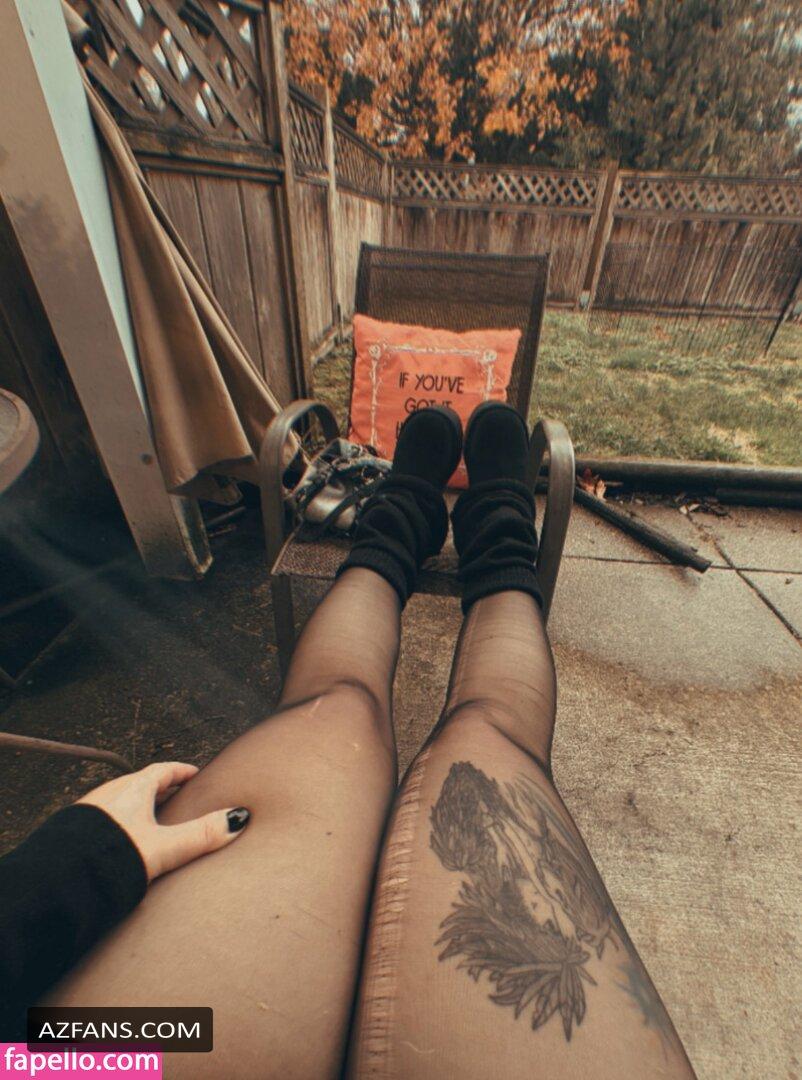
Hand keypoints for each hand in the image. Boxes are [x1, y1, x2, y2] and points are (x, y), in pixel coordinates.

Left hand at [77, 762, 249, 880]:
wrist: (60, 880)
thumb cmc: (111, 858)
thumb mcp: (165, 847)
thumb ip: (201, 835)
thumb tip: (237, 819)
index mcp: (133, 789)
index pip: (162, 771)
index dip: (180, 772)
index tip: (195, 774)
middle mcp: (109, 794)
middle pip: (140, 784)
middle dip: (161, 789)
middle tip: (179, 798)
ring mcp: (89, 813)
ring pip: (120, 801)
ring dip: (138, 806)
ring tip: (152, 822)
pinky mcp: (74, 833)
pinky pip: (105, 819)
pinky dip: (120, 823)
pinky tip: (122, 843)